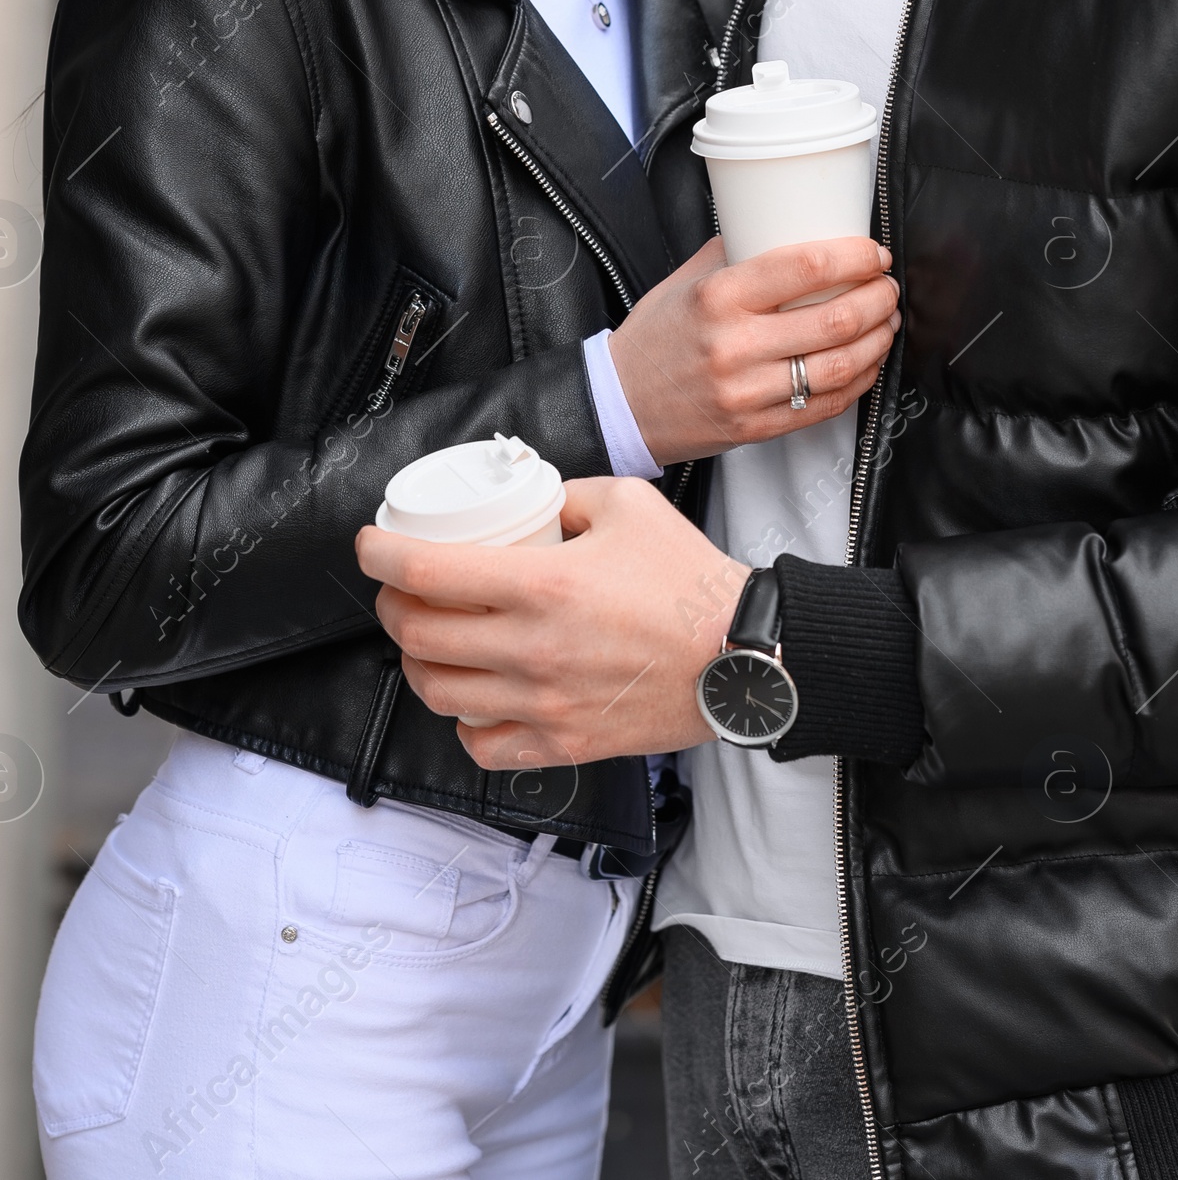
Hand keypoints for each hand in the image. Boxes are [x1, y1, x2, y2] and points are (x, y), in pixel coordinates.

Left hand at [355, 477, 747, 764]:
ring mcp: (543, 704)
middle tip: (400, 590)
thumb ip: (568, 496)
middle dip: (392, 607)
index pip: (428, 571)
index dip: (381, 554)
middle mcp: (532, 648)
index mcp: (544, 584)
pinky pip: (481, 746)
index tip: (371, 545)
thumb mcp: (628, 504)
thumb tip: (532, 501)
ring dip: (419, 662)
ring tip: (430, 641)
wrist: (741, 656)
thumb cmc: (691, 582)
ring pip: (438, 693)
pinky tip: (474, 696)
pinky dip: (463, 721)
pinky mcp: (562, 742)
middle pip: (418, 636)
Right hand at [607, 235, 899, 464]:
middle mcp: (734, 346)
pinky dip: (858, 381)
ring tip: (886, 322)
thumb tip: (784, 224)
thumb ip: (736, 252)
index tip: (873, 253)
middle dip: (878, 299)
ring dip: (877, 340)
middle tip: (887, 287)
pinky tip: (865, 363)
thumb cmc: (654, 338)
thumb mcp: (684, 281)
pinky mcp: (757, 428)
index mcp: (718, 297)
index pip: (804, 267)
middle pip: (835, 319)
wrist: (619, 405)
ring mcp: (747, 392)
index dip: (854, 257)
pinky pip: (825, 405)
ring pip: (839, 366)